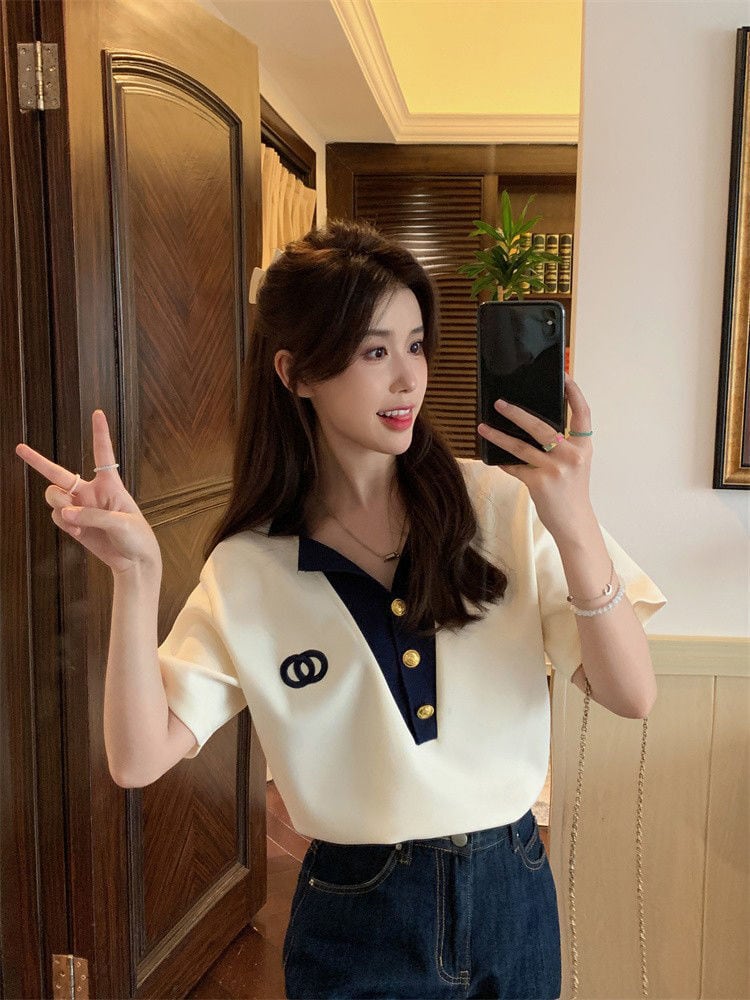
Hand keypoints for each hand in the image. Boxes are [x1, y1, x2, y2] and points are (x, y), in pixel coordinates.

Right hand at [15, 410, 161, 576]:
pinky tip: (78, 533)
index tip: (98, 413)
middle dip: (37, 460)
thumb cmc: (136, 537)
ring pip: (54, 497)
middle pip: (59, 473)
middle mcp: (91, 492)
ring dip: (59, 506)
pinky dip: (64, 524)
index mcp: (110, 484)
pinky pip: (57, 517)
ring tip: (74, 520)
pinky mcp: (74, 525)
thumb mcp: (121, 523)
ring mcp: (80, 508)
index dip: (100, 433)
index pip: (103, 454)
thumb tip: (66, 513)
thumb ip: (92, 516)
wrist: (135, 562)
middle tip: (19, 448)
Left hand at [477, 373, 595, 539]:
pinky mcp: (539, 482)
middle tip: (500, 403)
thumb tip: (531, 425)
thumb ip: (562, 445)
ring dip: (498, 436)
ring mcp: (555, 469)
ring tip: (483, 427)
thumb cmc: (572, 491)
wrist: (574, 523)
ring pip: (520, 445)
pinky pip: (514, 467)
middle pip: (541, 426)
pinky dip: (502, 461)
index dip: (574, 393)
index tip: (563, 376)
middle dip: (517, 413)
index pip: (583, 413)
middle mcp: (571, 455)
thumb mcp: (575, 464)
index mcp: (584, 447)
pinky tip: (491, 456)